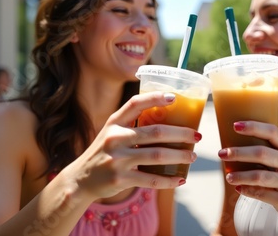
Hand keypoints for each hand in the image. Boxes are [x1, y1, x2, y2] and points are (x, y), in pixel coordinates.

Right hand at [62, 92, 200, 199]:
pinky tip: (180, 179)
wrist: (80, 180)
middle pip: (155, 132)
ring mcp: (117, 159)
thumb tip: (170, 120)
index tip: (175, 97)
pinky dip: (168, 180)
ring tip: (193, 156)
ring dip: (180, 156)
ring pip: (157, 155)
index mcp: (114, 122)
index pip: (136, 104)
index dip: (155, 98)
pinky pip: (151, 179)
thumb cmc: (104, 152)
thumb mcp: (112, 133)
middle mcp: (115, 138)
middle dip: (181, 134)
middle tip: (197, 136)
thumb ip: (132, 126)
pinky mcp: (120, 178)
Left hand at [217, 121, 277, 222]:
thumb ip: (268, 151)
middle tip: (221, 154)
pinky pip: (261, 194)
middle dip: (238, 153)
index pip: (272, 132)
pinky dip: (247, 190)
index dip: (253, 127)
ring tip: (228, 177)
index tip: (234, 125)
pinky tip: (238, 188)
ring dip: (240, 175)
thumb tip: (233, 143)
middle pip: (262, 153)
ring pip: (260, 176)